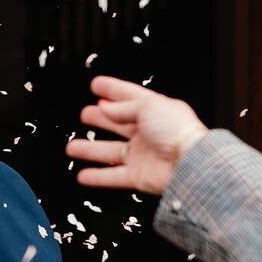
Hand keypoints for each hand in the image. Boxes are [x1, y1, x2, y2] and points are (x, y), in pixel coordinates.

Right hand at [64, 77, 208, 196]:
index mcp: (155, 111)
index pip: (129, 96)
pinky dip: (97, 176)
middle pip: (118, 123)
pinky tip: (83, 174)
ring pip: (110, 151)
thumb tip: (106, 109)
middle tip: (85, 114)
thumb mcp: (149, 106)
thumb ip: (123, 107)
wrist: (189, 164)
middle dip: (101, 117)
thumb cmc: (179, 132)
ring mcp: (142, 154)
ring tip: (72, 147)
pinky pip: (113, 176)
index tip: (97, 85)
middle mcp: (149, 132)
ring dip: (90, 149)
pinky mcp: (138, 175)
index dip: (112, 89)